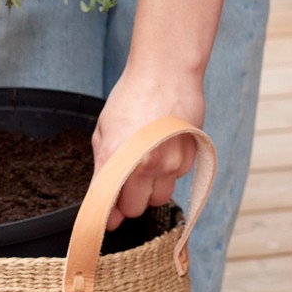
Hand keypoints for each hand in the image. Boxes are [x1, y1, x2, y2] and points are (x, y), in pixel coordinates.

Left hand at [92, 62, 205, 229]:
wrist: (166, 71)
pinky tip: (165, 147)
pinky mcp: (189, 157)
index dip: (108, 216)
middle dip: (130, 200)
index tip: (107, 220)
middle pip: (136, 208)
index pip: (109, 206)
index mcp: (116, 159)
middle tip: (128, 182)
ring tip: (148, 162)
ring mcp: (171, 163)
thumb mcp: (104, 131)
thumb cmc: (131, 97)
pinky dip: (170, 171)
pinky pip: (177, 178)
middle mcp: (144, 166)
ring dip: (151, 188)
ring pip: (159, 197)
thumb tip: (103, 202)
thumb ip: (102, 169)